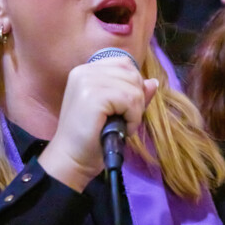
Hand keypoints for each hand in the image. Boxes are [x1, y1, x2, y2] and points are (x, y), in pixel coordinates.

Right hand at [41, 58, 157, 190]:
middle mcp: (84, 71)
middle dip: (136, 99)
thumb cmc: (91, 139)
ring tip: (120, 125)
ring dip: (135, 111)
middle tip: (123, 120)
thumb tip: (153, 82)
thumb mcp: (114, 111)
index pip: (124, 63)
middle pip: (131, 73)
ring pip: (134, 87)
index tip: (123, 108)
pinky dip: (133, 118)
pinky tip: (121, 129)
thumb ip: (132, 94)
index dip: (133, 85)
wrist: (71, 160)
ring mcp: (87, 81)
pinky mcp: (93, 96)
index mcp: (86, 71)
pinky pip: (130, 100)